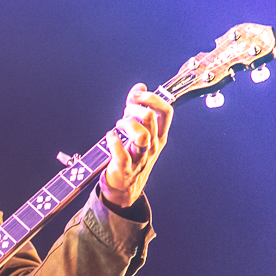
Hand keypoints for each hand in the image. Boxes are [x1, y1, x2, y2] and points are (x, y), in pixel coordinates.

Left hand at [99, 83, 172, 209]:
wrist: (124, 188)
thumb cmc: (131, 156)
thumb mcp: (138, 130)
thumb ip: (138, 108)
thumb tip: (140, 86)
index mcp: (159, 136)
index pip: (166, 111)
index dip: (152, 98)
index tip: (138, 95)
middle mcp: (153, 146)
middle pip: (151, 118)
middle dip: (134, 108)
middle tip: (125, 113)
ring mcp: (140, 159)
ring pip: (141, 136)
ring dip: (127, 124)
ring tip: (118, 126)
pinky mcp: (125, 170)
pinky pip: (122, 154)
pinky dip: (113, 142)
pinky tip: (109, 136)